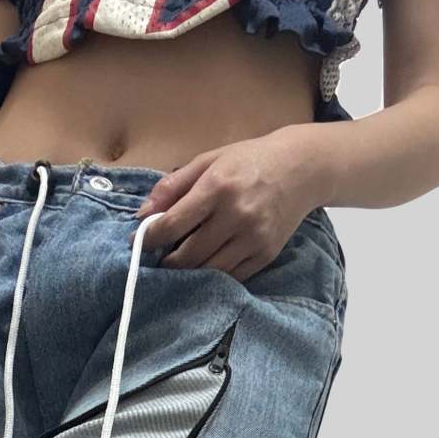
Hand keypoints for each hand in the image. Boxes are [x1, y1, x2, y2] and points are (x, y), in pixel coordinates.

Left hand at [134, 127, 324, 280]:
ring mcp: (254, 238)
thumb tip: (143, 214)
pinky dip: (213, 276)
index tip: (137, 243)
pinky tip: (203, 267)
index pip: (173, 224)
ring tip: (177, 265)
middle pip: (188, 254)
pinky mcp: (266, 254)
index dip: (149, 238)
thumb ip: (173, 186)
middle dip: (166, 261)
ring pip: (209, 270)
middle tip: (157, 259)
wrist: (301, 169)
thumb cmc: (248, 161)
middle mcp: (236, 215)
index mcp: (218, 187)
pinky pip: (232, 276)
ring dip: (188, 273)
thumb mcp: (208, 161)